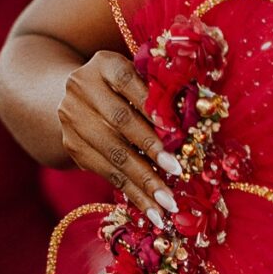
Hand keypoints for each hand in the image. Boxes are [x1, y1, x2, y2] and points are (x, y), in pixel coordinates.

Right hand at [57, 50, 172, 218]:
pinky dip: (131, 192)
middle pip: (121, 122)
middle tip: (178, 172)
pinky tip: (151, 209)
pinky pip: (106, 173)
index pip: (130, 82)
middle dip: (151, 150)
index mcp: (105, 64)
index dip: (153, 108)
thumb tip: (199, 123)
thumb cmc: (126, 87)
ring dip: (143, 182)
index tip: (177, 132)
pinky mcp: (72, 146)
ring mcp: (73, 118)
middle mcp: (82, 88)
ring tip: (167, 204)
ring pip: (113, 154)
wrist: (73, 95)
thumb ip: (162, 94)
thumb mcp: (140, 78)